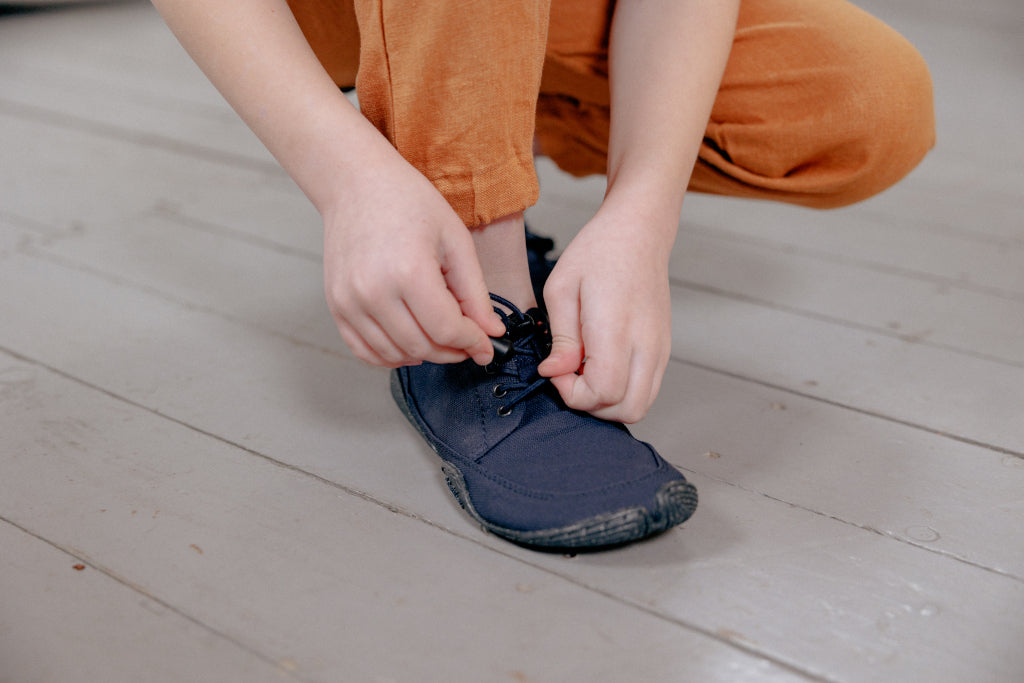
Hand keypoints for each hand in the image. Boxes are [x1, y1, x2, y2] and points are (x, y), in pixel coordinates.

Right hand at [322, 153, 504, 367]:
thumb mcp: (455, 240)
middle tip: (467, 342)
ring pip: (394, 354)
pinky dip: (391, 356)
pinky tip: (410, 344)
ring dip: (425, 355)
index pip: (447, 329)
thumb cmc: (408, 202)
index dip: (473, 343)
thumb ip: (474, 292)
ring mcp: (349, 301)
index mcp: (409, 271)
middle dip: (452, 351)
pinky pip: (364, 351)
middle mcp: (374, 292)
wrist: (356, 182)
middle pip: (422, 346)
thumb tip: (492, 332)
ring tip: (441, 339)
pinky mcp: (336, 305)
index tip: (486, 346)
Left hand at [537, 206, 673, 423]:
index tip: (556, 371)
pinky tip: (602, 366)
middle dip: (591, 405)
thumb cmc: (598, 252)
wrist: (638, 232)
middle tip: (569, 377)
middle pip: (626, 409)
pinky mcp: (664, 348)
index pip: (603, 392)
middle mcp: (645, 344)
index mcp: (616, 329)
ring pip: (640, 405)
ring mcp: (660, 348)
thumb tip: (555, 372)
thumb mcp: (561, 289)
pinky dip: (623, 391)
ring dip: (608, 402)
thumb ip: (560, 339)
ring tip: (585, 372)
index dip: (572, 394)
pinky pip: (648, 389)